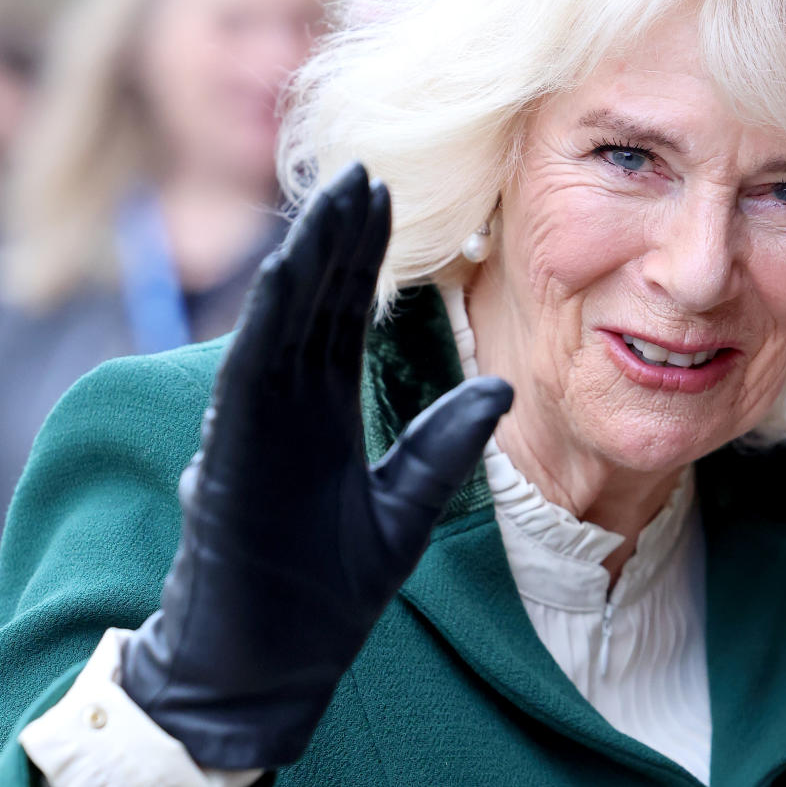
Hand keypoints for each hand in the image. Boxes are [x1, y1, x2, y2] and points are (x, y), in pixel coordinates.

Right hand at [120, 163, 512, 768]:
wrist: (276, 661)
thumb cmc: (330, 591)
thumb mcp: (408, 508)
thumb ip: (445, 444)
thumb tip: (503, 384)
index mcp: (324, 413)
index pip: (346, 317)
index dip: (365, 259)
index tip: (388, 201)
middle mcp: (288, 404)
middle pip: (317, 303)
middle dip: (341, 237)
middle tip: (366, 170)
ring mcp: (258, 421)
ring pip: (284, 320)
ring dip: (310, 256)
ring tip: (338, 195)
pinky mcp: (236, 447)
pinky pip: (253, 368)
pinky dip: (273, 316)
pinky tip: (295, 267)